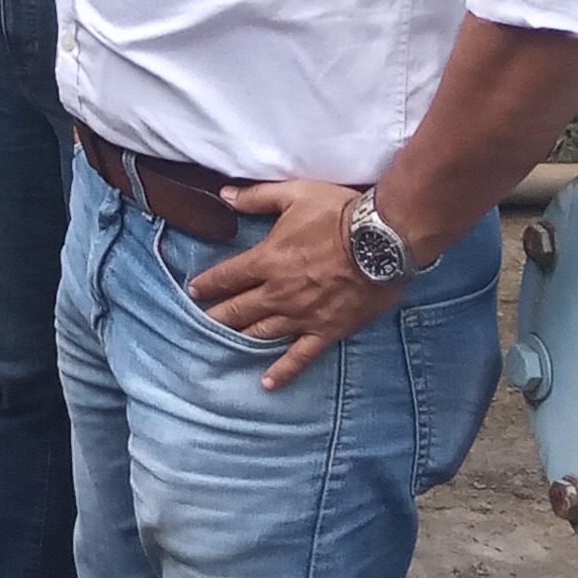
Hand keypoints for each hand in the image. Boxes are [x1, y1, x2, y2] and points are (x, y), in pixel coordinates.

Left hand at [186, 180, 401, 389]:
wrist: (382, 241)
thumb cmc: (338, 213)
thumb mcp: (294, 194)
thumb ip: (256, 197)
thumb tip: (223, 195)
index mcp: (267, 260)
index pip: (228, 276)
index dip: (208, 284)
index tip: (195, 290)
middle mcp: (279, 293)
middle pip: (238, 309)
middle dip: (216, 315)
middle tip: (200, 322)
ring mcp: (302, 315)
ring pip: (262, 333)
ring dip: (239, 339)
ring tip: (221, 346)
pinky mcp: (327, 331)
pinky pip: (300, 357)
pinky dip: (282, 371)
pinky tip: (267, 383)